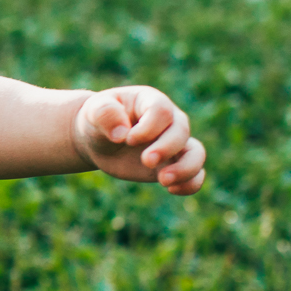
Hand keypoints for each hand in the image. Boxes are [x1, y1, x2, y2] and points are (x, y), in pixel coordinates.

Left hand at [73, 85, 204, 194]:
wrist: (100, 140)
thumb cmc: (98, 119)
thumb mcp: (94, 111)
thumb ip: (105, 114)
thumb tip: (122, 134)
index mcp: (150, 101)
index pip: (162, 110)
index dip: (149, 127)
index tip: (128, 139)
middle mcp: (169, 121)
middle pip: (181, 131)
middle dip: (166, 148)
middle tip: (146, 161)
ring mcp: (173, 144)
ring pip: (196, 153)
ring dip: (185, 168)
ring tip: (163, 180)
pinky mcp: (173, 165)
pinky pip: (195, 175)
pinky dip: (190, 184)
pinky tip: (172, 190)